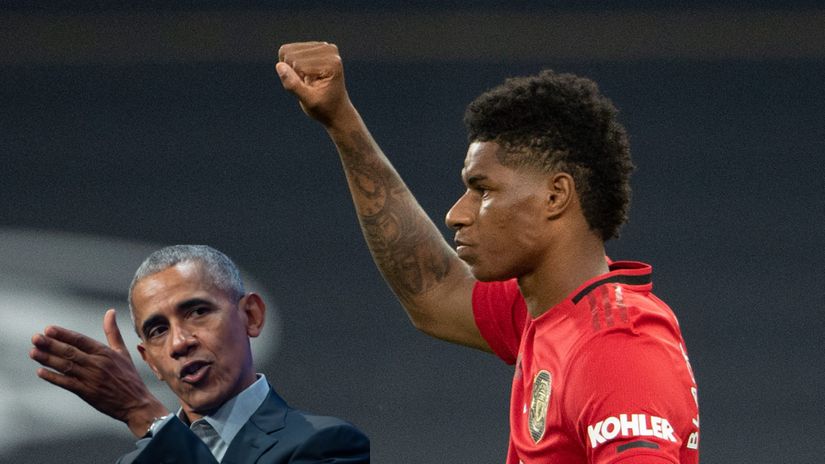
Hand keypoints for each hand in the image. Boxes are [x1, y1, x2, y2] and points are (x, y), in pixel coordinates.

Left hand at [30, 309, 168, 436]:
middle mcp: (97, 364)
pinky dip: (53, 377)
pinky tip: (41, 371)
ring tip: (33, 352)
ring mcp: (91, 378)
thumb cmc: (129, 377)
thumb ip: (113, 332)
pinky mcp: (87, 392)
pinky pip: (67, 383)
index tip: (48, 329)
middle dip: (51, 344)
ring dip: (48, 359)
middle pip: (70, 352)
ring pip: (66, 366)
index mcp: (106, 353)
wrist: (136, 403)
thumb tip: (110, 311)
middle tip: (35, 338)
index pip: (81, 340)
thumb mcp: (123, 352)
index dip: (64, 334)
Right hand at [277, 41, 354, 126]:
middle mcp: (329, 50)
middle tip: (309, 86)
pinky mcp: (317, 47)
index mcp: (331, 62)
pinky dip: (293, 65)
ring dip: (293, 69)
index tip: (311, 90)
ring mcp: (323, 47)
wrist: (337, 109)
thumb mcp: (309, 101)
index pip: (296, 62)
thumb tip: (279, 65)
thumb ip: (294, 85)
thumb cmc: (324, 108)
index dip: (295, 79)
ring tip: (309, 80)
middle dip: (293, 72)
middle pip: (290, 54)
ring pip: (288, 51)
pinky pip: (290, 51)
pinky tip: (307, 74)